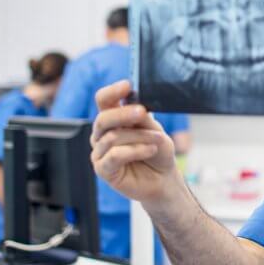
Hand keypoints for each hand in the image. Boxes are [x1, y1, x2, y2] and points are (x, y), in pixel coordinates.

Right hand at [90, 80, 180, 202]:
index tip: (127, 85)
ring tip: (157, 140)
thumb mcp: (154, 130)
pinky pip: (115, 155)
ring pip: (113, 137)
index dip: (112, 91)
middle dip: (124, 114)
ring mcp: (100, 152)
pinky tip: (150, 150)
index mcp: (113, 119)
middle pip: (103, 118)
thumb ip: (142, 119)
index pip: (104, 100)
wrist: (163, 179)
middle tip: (142, 112)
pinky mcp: (103, 169)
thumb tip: (135, 106)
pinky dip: (136, 150)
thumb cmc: (157, 152)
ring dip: (139, 137)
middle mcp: (102, 134)